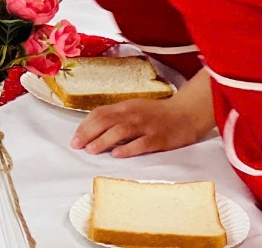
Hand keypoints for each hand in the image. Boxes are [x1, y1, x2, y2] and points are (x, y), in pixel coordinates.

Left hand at [70, 92, 215, 158]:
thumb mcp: (134, 109)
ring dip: (103, 140)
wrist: (186, 114)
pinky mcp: (159, 138)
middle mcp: (133, 114)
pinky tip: (117, 154)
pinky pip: (141, 144)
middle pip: (106, 121)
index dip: (85, 125)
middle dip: (89, 133)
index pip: (100, 114)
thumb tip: (93, 127)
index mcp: (125, 106)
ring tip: (91, 150)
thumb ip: (116, 116)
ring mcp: (146, 126)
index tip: (75, 137)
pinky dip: (128, 149)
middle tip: (77, 145)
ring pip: (120, 131)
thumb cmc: (157, 114)